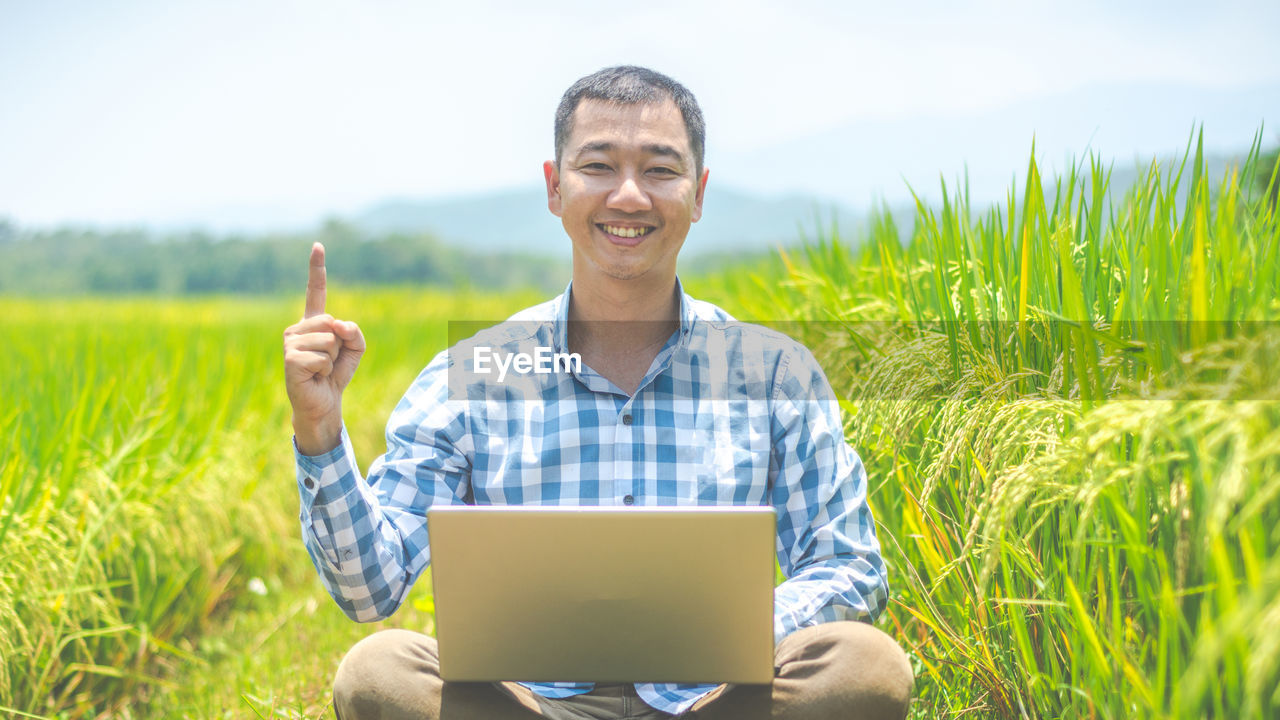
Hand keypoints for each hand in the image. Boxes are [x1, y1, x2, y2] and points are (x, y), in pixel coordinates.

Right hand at [283, 242, 365, 454]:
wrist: (323, 403)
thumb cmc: (336, 375)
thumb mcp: (355, 350)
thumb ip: (354, 332)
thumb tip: (338, 325)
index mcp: (313, 323)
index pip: (316, 292)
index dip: (317, 268)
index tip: (318, 245)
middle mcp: (297, 329)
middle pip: (332, 322)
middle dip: (340, 344)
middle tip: (329, 360)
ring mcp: (290, 343)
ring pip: (329, 340)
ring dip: (333, 359)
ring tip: (321, 369)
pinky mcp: (290, 360)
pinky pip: (322, 357)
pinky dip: (326, 369)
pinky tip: (315, 376)